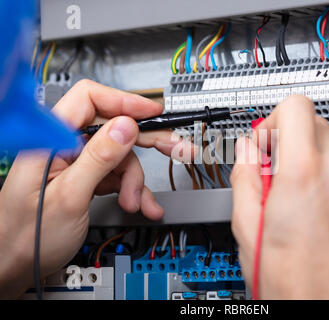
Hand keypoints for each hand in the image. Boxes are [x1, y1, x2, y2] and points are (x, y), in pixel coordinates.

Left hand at [0, 80, 193, 297]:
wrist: (17, 267)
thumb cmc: (27, 236)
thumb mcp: (68, 197)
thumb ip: (98, 158)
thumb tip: (125, 126)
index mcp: (52, 141)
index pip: (89, 100)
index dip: (124, 102)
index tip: (152, 114)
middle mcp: (66, 147)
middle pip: (113, 128)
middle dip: (146, 141)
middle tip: (174, 149)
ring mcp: (78, 163)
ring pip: (121, 157)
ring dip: (135, 180)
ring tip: (136, 202)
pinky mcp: (87, 179)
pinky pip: (118, 176)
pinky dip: (132, 190)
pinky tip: (140, 205)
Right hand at [230, 95, 328, 298]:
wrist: (323, 305)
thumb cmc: (289, 279)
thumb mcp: (245, 224)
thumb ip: (244, 175)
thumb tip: (246, 150)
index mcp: (303, 174)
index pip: (296, 108)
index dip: (272, 121)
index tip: (264, 144)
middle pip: (314, 119)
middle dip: (288, 135)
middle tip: (272, 165)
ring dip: (310, 146)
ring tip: (291, 177)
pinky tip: (311, 189)